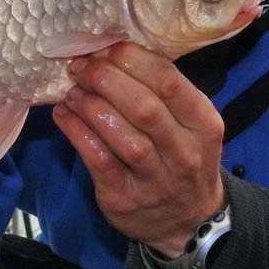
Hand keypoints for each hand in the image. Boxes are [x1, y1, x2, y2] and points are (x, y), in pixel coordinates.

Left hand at [51, 41, 225, 256]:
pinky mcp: (125, 198)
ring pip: (121, 135)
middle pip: (144, 107)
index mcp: (204, 124)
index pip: (169, 81)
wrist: (189, 221)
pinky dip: (77, 133)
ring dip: (90, 106)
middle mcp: (185, 153)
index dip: (132, 60)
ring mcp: (156, 180)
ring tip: (72, 90)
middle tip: (81, 67)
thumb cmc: (182, 156)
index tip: (106, 47)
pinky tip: (64, 116)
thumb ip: (160, 91)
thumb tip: (111, 52)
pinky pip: (98, 160)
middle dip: (106, 80)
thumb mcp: (190, 124)